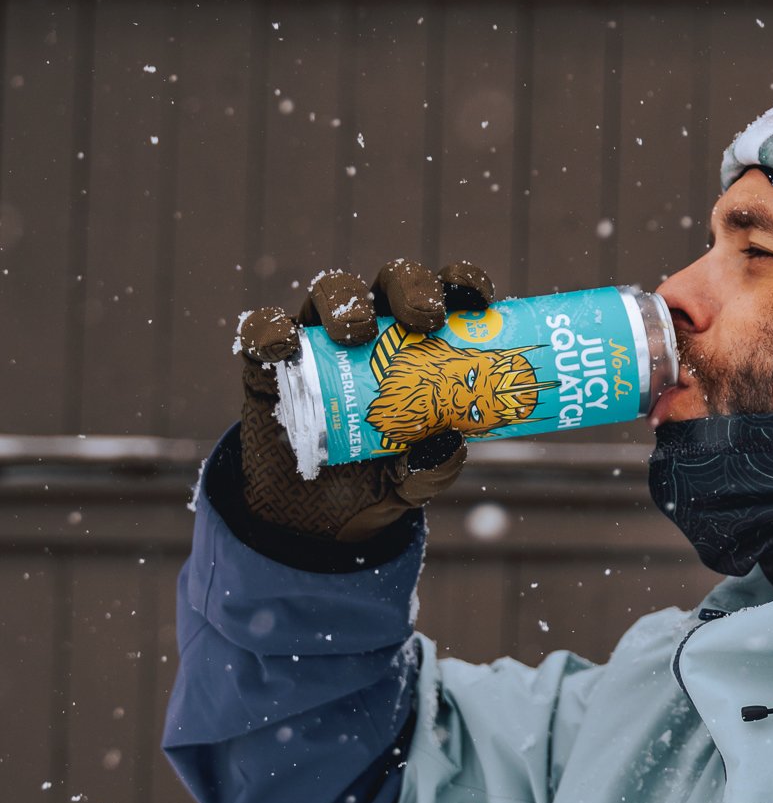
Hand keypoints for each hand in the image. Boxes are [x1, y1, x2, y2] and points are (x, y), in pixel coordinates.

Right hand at [237, 256, 495, 544]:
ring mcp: (319, 340)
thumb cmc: (373, 482)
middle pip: (392, 282)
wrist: (311, 519)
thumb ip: (434, 467)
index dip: (462, 286)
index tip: (478, 300)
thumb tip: (450, 442)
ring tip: (355, 333)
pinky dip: (271, 331)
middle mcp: (372, 330)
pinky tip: (285, 345)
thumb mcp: (412, 482)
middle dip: (411, 288)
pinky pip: (264, 330)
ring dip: (346, 302)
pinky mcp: (269, 360)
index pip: (445, 298)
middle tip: (423, 317)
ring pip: (331, 291)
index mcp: (416, 346)